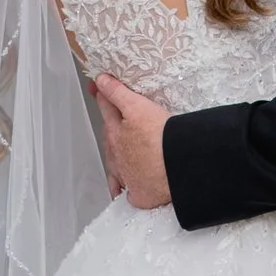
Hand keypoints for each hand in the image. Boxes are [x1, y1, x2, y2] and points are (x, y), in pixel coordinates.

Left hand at [93, 72, 174, 209]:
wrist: (178, 167)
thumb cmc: (162, 137)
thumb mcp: (138, 107)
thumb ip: (117, 93)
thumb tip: (100, 81)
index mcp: (116, 133)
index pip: (107, 109)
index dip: (103, 95)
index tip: (97, 86)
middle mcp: (117, 155)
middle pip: (110, 137)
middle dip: (112, 127)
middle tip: (115, 118)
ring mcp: (126, 176)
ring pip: (115, 165)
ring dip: (117, 157)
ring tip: (122, 152)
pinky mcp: (139, 194)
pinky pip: (128, 193)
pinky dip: (126, 189)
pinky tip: (126, 188)